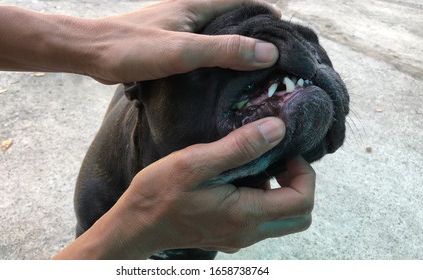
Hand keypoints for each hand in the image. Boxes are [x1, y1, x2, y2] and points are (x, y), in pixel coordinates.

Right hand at [61, 117, 314, 258]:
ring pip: (282, 220)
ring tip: (256, 165)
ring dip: (281, 191)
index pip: (302, 200)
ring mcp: (238, 237)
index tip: (282, 150)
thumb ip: (239, 147)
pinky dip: (263, 199)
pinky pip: (261, 221)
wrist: (135, 226)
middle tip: (277, 159)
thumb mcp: (195, 162)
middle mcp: (248, 232)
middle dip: (298, 184)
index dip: (303, 172)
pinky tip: (237, 179)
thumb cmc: (158, 194)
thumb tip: (277, 129)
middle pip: (299, 215)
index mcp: (245, 214)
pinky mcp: (228, 235)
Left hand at [79, 0, 280, 82]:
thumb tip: (268, 52)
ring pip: (218, 32)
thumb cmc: (132, 47)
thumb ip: (224, 50)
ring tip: (255, 69)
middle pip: (234, 16)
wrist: (91, 52)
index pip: (245, 1)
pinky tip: (220, 75)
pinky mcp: (170, 42)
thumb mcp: (182, 50)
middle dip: (257, 32)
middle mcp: (192, 11)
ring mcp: (181, 26)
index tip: (288, 36)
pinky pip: (203, 45)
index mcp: (198, 4)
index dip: (268, 15)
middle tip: (276, 57)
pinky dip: (217, 56)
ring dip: (237, 45)